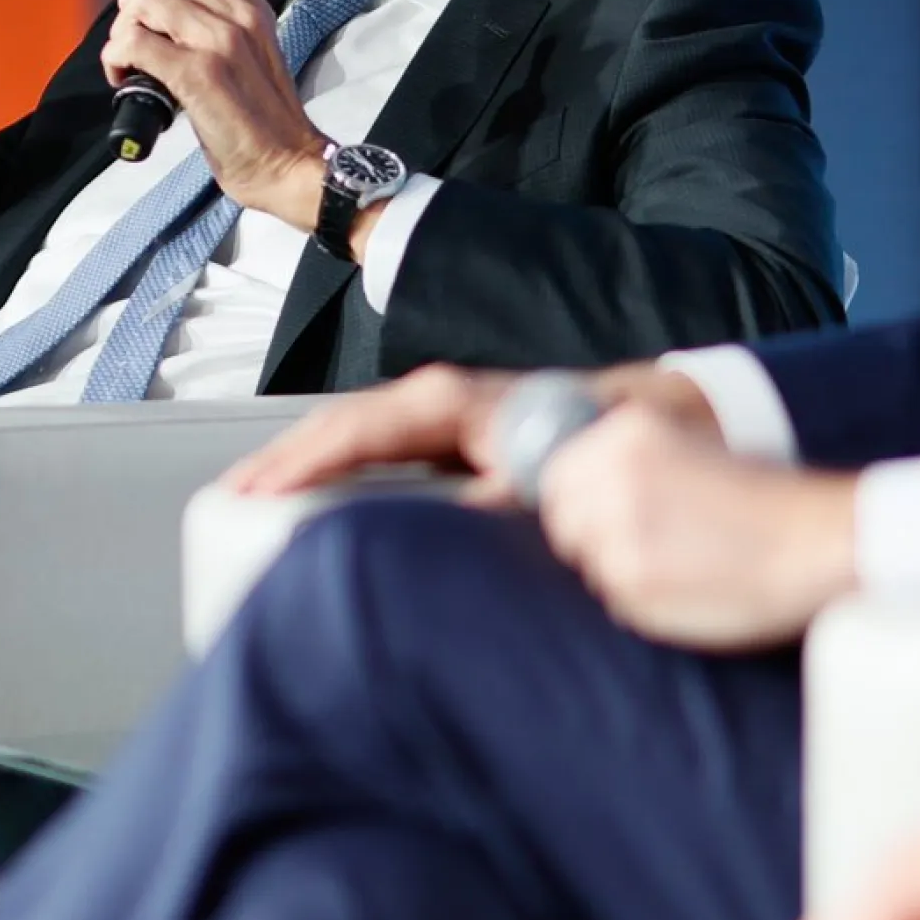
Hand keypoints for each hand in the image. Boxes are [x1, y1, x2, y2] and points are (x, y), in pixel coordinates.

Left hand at [99, 0, 325, 222]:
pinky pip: (134, 41)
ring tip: (132, 62)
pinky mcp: (198, 75)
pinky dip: (116, 59)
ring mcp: (218, 42)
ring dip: (123, 29)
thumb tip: (169, 12)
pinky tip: (125, 79)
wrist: (289, 166)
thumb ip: (223, 23)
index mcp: (251, 6)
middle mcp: (237, 15)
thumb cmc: (267, 122)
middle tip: (139, 35)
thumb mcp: (257, 52)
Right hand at [224, 360, 722, 496]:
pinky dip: (347, 478)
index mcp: (475, 404)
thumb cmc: (636, 448)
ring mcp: (464, 424)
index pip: (373, 424)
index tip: (263, 490)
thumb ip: (516, 492)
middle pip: (354, 427)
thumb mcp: (576, 472)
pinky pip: (391, 458)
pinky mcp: (473, 450)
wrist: (690, 428)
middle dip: (289, 462)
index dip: (314, 457)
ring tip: (252, 508)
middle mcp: (461, 405)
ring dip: (311, 471)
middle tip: (229, 503)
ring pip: (367, 440)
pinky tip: (319, 513)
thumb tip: (456, 514)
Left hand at [536, 405, 859, 650]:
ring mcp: (617, 530)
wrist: (815, 540)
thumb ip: (624, 459)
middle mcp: (613, 474)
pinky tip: (690, 584)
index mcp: (628, 433)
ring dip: (621, 569)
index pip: (558, 475)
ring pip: (589, 563)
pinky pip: (615, 599)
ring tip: (681, 563)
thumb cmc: (765, 498)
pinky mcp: (633, 582)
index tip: (613, 514)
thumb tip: (561, 490)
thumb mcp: (691, 443)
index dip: (583, 501)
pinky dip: (643, 599)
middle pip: (564, 520)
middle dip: (594, 535)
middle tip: (653, 543)